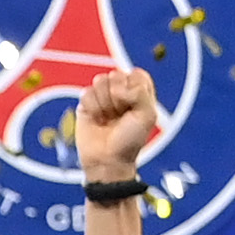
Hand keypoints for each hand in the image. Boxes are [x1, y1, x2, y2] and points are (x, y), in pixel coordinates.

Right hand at [72, 66, 161, 188]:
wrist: (107, 160)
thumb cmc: (130, 140)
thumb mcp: (148, 115)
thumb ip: (140, 92)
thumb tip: (117, 88)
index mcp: (139, 92)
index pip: (136, 74)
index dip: (134, 88)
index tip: (134, 106)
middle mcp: (121, 91)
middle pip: (117, 75)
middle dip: (118, 97)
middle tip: (119, 115)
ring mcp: (102, 96)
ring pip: (100, 81)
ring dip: (104, 104)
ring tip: (107, 119)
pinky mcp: (85, 104)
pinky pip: (86, 92)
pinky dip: (92, 108)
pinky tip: (96, 120)